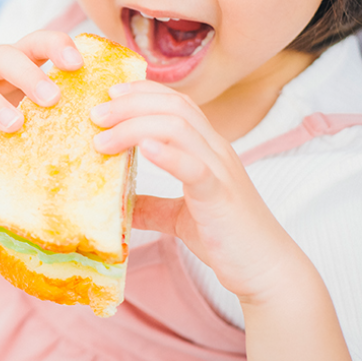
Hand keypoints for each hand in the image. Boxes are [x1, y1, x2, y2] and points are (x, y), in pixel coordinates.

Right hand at [0, 30, 83, 151]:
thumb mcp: (24, 112)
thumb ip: (53, 116)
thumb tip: (102, 135)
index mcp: (14, 62)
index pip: (37, 43)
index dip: (57, 47)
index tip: (78, 64)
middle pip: (6, 57)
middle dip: (30, 75)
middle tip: (53, 99)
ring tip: (13, 125)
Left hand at [90, 80, 300, 301]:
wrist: (265, 269)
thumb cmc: (226, 239)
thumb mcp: (179, 218)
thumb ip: (152, 207)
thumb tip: (120, 205)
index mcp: (207, 149)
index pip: (177, 102)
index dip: (142, 91)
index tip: (109, 93)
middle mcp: (216, 150)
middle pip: (174, 106)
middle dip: (130, 104)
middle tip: (95, 114)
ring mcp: (220, 170)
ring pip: (180, 128)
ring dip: (135, 127)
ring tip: (103, 139)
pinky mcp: (220, 197)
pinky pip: (195, 167)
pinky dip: (168, 155)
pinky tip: (144, 149)